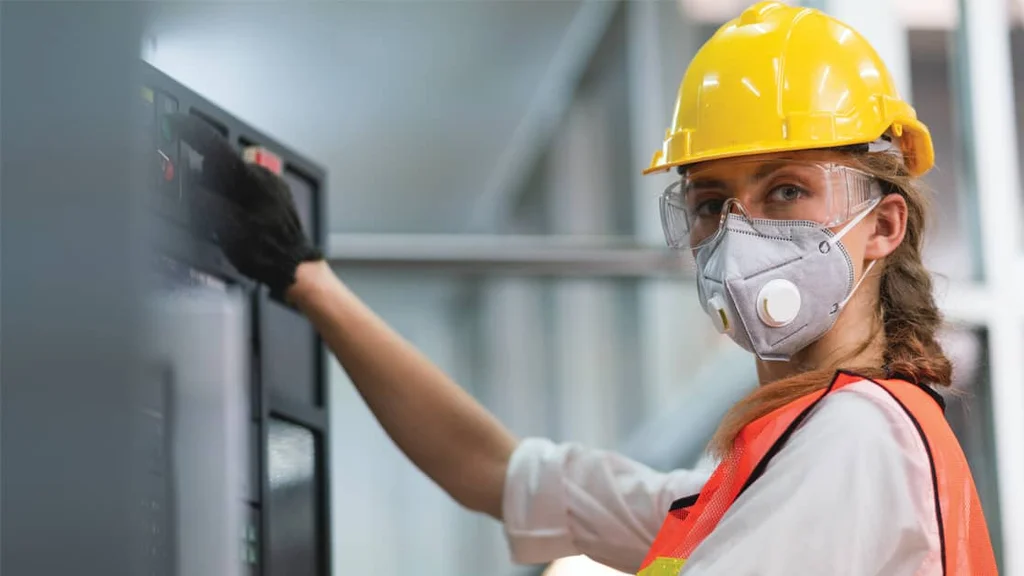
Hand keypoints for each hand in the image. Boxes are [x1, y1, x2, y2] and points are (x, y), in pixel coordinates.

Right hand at [165, 113, 322, 296]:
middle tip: (194, 195)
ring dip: (218, 187)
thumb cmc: (264, 251)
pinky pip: (245, 187)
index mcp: (249, 178)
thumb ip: (204, 200)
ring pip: (232, 175)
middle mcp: (263, 175)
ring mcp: (271, 184)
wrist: (295, 266)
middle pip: (221, 162)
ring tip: (218, 214)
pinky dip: (232, 195)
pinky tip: (233, 215)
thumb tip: (189, 182)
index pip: (214, 144)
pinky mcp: (275, 196)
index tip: (172, 123)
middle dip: (202, 172)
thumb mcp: (225, 227)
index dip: (190, 131)